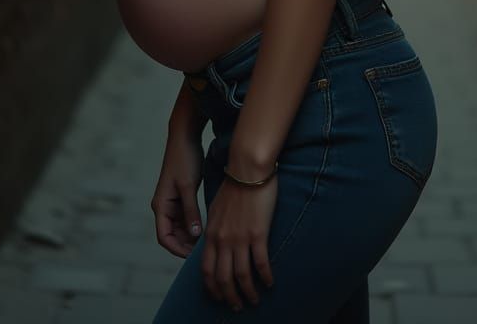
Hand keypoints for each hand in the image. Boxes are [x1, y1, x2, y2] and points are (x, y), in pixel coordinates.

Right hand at [150, 131, 204, 257]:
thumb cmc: (184, 159)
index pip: (164, 237)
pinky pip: (186, 218)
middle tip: (205, 251)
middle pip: (172, 235)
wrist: (185, 137)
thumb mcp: (188, 186)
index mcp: (160, 205)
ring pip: (181, 228)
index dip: (177, 249)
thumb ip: (190, 211)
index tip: (193, 256)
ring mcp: (172, 202)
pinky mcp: (181, 197)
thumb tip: (194, 234)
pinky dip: (195, 225)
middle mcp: (164, 207)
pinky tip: (208, 229)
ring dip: (191, 236)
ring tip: (208, 243)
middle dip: (186, 245)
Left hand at [201, 172, 277, 311]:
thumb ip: (215, 227)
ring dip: (248, 293)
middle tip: (237, 307)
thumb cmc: (235, 184)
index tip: (219, 297)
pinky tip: (270, 283)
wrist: (248, 168)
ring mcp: (239, 238)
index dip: (212, 288)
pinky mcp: (258, 233)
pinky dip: (265, 277)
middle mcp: (222, 240)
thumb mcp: (216, 207)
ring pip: (241, 276)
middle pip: (223, 278)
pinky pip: (260, 263)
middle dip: (229, 297)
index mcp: (211, 233)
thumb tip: (215, 240)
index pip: (206, 270)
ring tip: (254, 300)